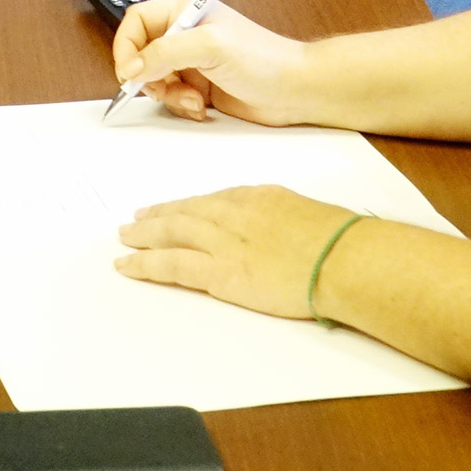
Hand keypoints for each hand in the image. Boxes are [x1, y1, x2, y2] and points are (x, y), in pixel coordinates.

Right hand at [110, 0, 312, 124]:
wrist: (296, 90)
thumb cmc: (265, 59)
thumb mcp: (211, 46)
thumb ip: (166, 51)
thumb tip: (134, 66)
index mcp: (187, 13)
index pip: (138, 20)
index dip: (127, 44)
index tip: (129, 70)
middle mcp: (187, 36)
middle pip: (143, 54)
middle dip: (147, 75)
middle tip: (159, 88)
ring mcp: (194, 63)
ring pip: (156, 80)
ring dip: (168, 94)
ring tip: (193, 98)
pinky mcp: (201, 87)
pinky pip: (174, 98)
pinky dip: (182, 105)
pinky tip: (202, 106)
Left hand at [115, 185, 363, 318]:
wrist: (346, 259)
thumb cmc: (340, 242)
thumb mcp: (307, 216)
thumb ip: (282, 220)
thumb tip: (278, 232)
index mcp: (257, 197)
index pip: (213, 200)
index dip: (188, 205)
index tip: (174, 208)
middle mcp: (234, 214)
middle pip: (185, 212)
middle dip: (158, 216)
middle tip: (136, 220)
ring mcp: (224, 242)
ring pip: (171, 234)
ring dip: (144, 237)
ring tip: (125, 239)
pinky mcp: (221, 273)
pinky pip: (172, 266)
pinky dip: (145, 265)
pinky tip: (128, 265)